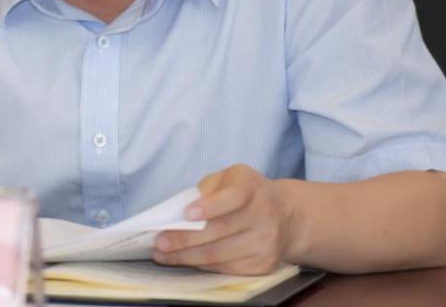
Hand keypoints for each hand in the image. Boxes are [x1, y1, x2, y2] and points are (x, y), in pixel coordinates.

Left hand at [152, 164, 292, 274]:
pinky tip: (184, 260)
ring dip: (186, 257)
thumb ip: (207, 189)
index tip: (187, 214)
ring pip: (219, 255)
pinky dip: (200, 265)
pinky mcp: (263, 265)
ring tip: (162, 254)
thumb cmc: (247, 193)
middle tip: (159, 242)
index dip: (210, 207)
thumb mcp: (230, 178)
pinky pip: (225, 268)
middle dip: (185, 239)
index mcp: (252, 189)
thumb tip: (178, 212)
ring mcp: (265, 243)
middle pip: (220, 231)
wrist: (286, 215)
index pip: (233, 198)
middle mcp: (263, 216)